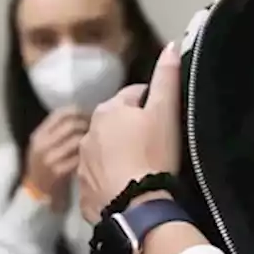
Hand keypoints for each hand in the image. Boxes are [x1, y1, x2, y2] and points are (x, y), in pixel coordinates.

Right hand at [24, 106, 88, 212]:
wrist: (36, 192)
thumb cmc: (43, 165)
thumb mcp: (44, 145)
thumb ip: (57, 130)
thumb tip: (83, 114)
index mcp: (38, 134)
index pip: (60, 114)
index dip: (78, 111)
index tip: (88, 114)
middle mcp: (42, 144)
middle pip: (71, 124)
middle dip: (87, 124)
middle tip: (96, 127)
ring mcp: (49, 158)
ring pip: (77, 139)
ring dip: (89, 139)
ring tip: (96, 140)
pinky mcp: (58, 171)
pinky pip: (78, 157)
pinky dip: (87, 154)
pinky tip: (91, 155)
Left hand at [79, 43, 181, 223]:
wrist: (136, 208)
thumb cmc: (153, 154)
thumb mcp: (166, 111)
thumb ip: (167, 76)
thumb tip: (170, 45)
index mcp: (107, 110)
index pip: (134, 96)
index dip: (154, 105)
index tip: (167, 120)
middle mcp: (87, 134)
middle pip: (117, 124)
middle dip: (134, 129)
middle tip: (158, 145)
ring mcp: (83, 165)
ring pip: (106, 151)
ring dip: (121, 154)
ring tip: (145, 168)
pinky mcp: (84, 192)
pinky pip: (101, 179)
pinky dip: (113, 180)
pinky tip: (131, 189)